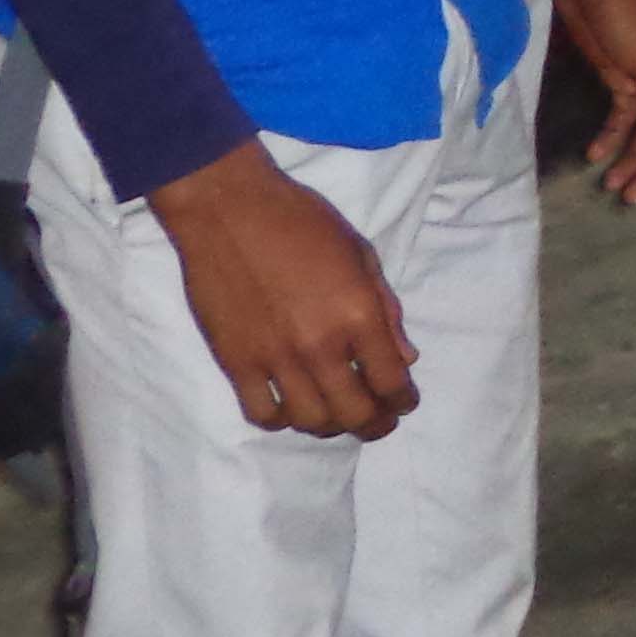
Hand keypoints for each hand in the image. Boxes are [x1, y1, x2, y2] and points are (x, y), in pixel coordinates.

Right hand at [149, 140, 417, 438]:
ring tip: (336, 416)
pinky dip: (281, 420)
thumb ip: (386, 310)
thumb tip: (405, 358)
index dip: (403, 400)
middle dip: (374, 424)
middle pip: (354, 413)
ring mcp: (275, 359)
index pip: (391, 380)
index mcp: (358, 314)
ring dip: (329, 426)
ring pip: (309, 421)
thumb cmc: (302, 221)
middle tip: (378, 421)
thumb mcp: (361, 254)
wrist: (229, 210)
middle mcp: (320, 346)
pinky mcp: (235, 363)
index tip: (404, 403)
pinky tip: (290, 408)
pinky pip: (261, 414)